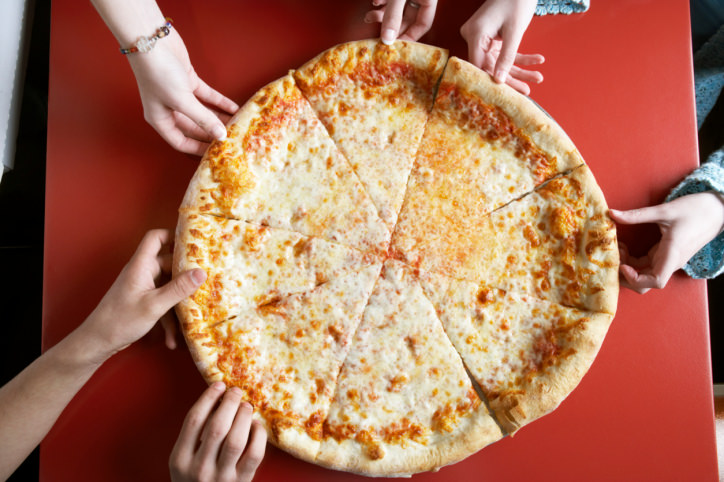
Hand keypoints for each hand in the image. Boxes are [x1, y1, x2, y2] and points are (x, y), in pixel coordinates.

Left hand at [78, 229, 205, 360]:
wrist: (98, 341)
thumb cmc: (121, 320)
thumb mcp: (154, 305)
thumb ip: (179, 288)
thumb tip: (201, 272)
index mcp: (141, 265)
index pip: (155, 238)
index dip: (173, 235)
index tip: (193, 242)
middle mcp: (142, 272)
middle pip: (169, 263)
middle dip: (186, 274)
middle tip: (206, 279)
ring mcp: (144, 286)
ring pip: (169, 286)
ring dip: (178, 303)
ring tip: (192, 314)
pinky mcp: (145, 300)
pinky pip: (163, 302)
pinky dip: (169, 318)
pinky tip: (172, 338)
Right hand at [127, 32, 238, 154]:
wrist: (151, 39)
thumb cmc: (158, 73)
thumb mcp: (182, 101)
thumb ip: (202, 119)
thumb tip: (221, 136)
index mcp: (160, 119)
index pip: (181, 142)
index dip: (198, 149)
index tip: (216, 153)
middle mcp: (169, 109)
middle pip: (195, 128)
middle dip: (212, 133)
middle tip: (231, 139)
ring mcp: (179, 95)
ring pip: (203, 112)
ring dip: (219, 118)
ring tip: (237, 125)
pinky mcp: (188, 81)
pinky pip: (207, 97)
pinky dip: (220, 102)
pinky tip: (234, 108)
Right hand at [170, 383, 266, 481]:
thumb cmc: (194, 479)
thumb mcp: (183, 460)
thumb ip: (194, 436)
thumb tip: (217, 399)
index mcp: (180, 459)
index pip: (194, 420)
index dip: (208, 398)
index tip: (219, 385)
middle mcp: (198, 468)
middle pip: (216, 426)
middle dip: (228, 403)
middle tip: (235, 391)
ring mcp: (221, 477)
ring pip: (236, 439)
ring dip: (243, 417)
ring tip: (246, 405)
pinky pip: (254, 454)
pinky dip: (258, 436)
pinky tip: (256, 426)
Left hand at [365, 0, 437, 43]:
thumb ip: (393, 15)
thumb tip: (387, 39)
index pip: (423, 25)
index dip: (409, 37)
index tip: (396, 46)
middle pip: (407, 19)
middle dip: (391, 26)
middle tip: (379, 36)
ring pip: (397, 9)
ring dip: (382, 14)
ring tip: (369, 17)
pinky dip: (382, 1)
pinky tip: (375, 2)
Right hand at [460, 0, 542, 94]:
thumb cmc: (517, 0)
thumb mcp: (514, 31)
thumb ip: (506, 57)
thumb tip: (499, 81)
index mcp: (475, 34)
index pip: (479, 65)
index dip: (491, 80)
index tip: (506, 95)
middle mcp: (474, 37)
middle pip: (490, 66)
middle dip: (512, 77)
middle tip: (527, 91)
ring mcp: (482, 38)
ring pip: (499, 61)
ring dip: (520, 69)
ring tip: (538, 77)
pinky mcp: (491, 37)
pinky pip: (504, 52)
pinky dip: (521, 57)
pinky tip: (537, 60)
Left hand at [609, 192, 723, 292]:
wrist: (717, 209)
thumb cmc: (696, 209)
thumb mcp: (665, 210)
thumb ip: (637, 215)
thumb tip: (611, 213)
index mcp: (673, 254)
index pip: (656, 281)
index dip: (636, 279)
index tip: (622, 265)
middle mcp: (671, 261)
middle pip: (647, 283)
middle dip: (626, 277)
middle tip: (611, 260)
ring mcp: (668, 259)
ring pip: (645, 274)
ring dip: (628, 267)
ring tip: (616, 249)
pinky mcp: (666, 254)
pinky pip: (647, 264)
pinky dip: (633, 260)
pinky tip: (624, 247)